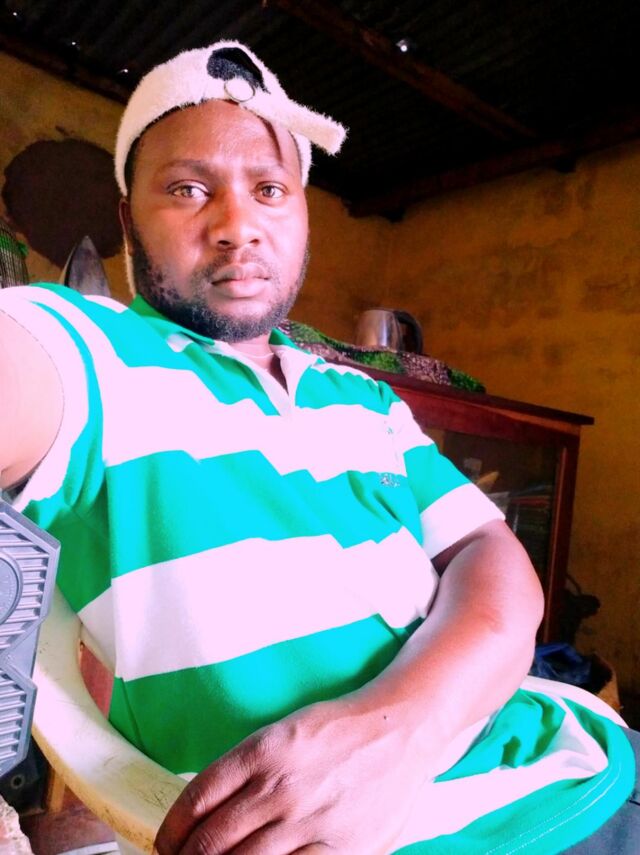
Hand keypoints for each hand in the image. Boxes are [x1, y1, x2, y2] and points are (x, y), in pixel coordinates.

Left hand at [154, 696, 429, 854]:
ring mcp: (308, 821)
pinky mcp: (338, 850)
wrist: (399, 730)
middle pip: (211, 842)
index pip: (195, 801)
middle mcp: (278, 787)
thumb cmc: (339, 729)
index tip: (166, 845)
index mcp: (261, 751)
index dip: (171, 832)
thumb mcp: (283, 733)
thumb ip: (246, 769)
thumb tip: (205, 808)